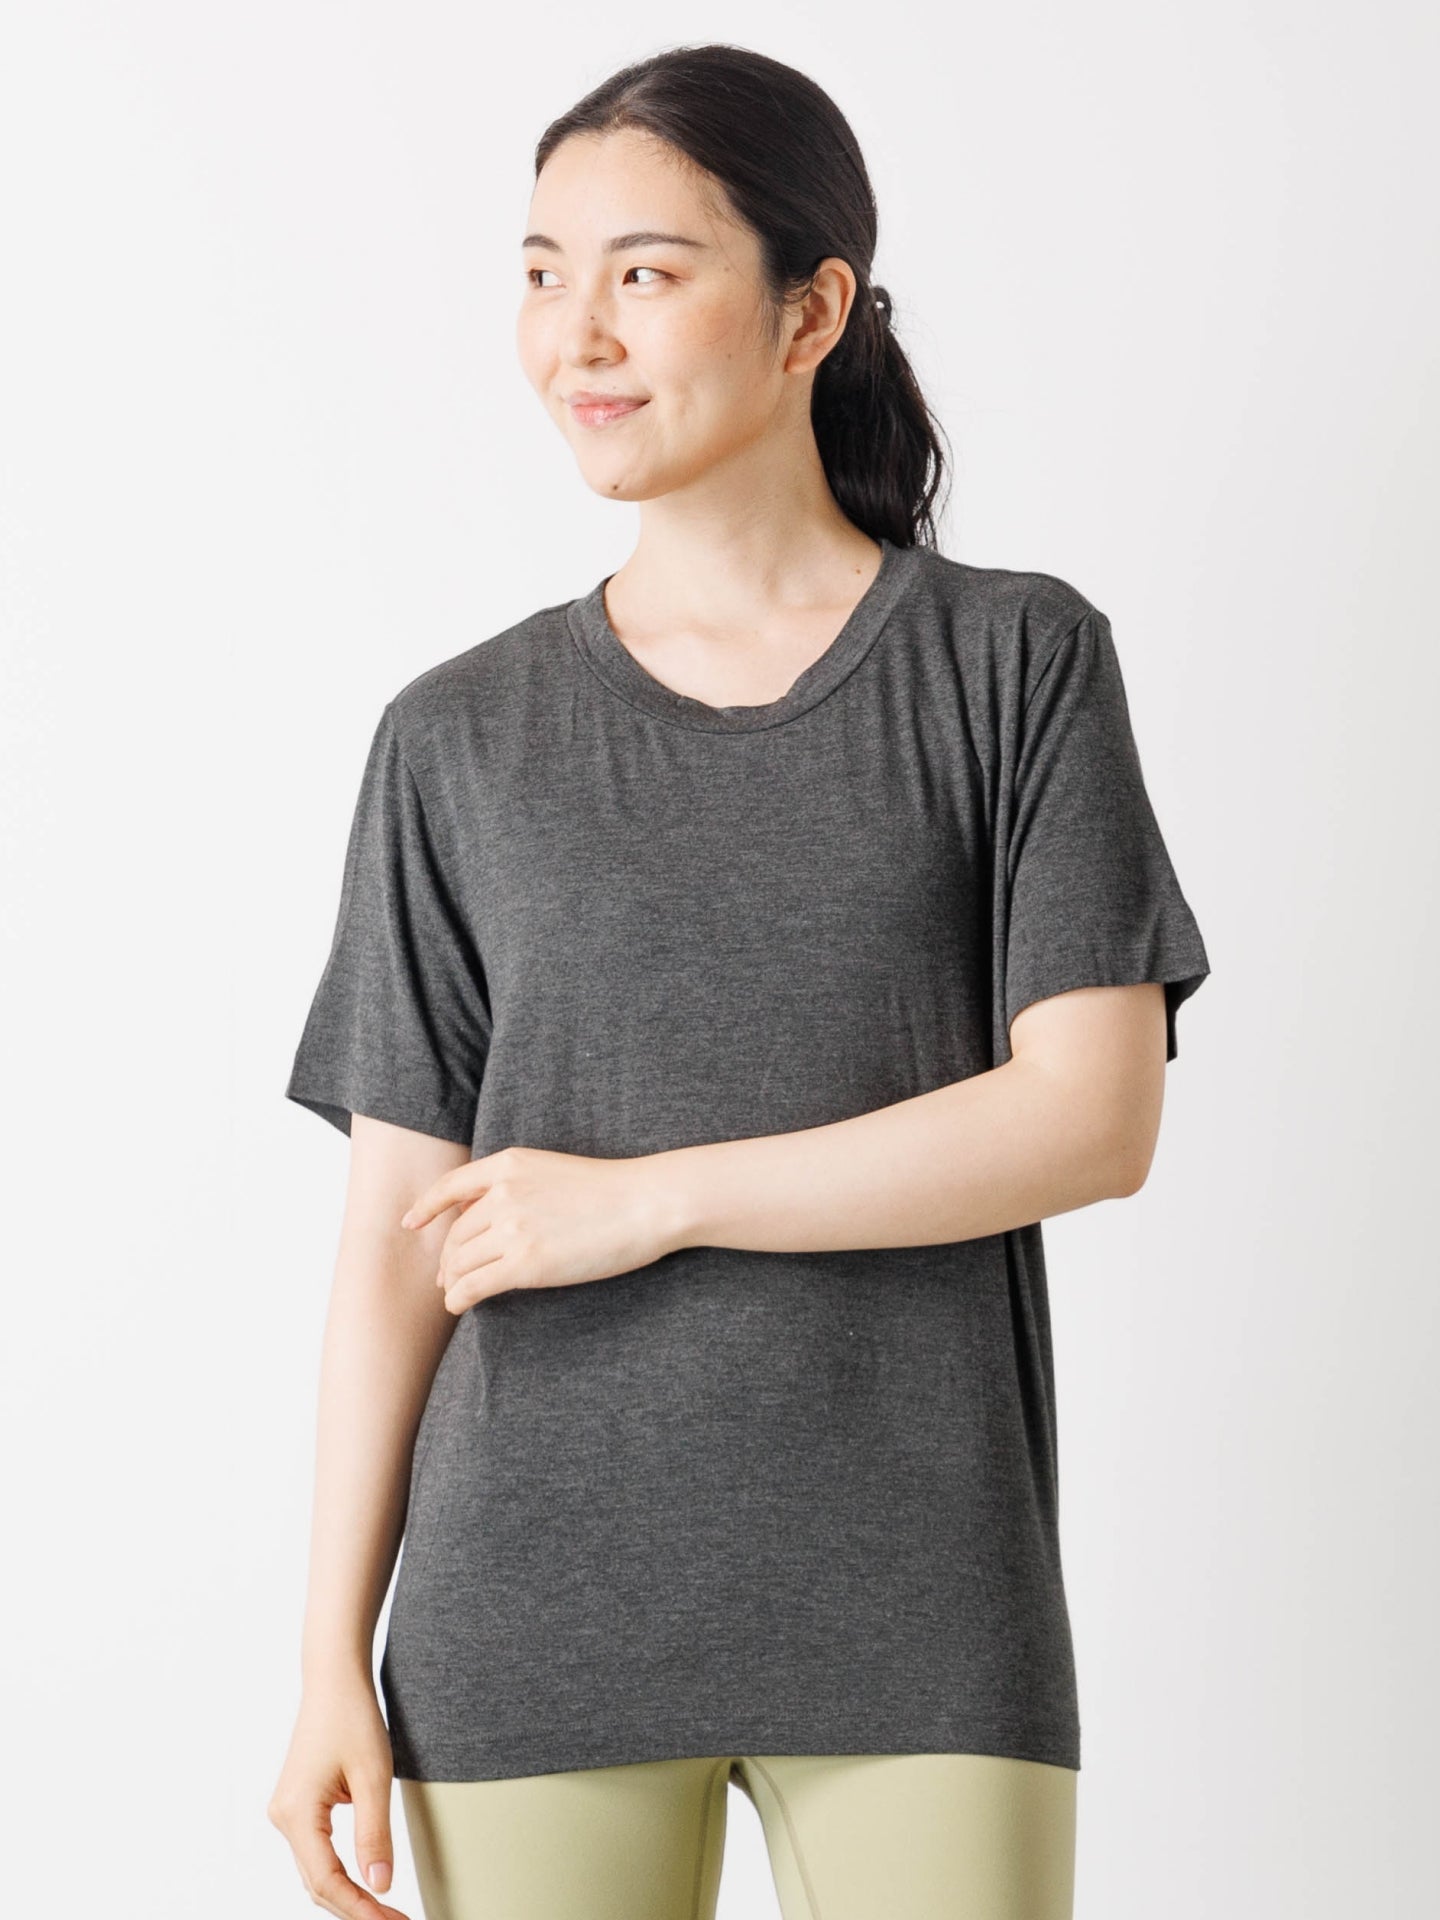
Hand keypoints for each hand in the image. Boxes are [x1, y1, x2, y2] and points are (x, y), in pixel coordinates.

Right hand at [267, 1676, 409, 1919]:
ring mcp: (287, 1812)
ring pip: (317, 1871)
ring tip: (387, 1912)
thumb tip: (381, 1887)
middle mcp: (283, 1818)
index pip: (327, 1882)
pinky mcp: (298, 1805)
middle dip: (356, 1909)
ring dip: (349, 1894)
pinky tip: (367, 1882)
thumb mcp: (374, 1776)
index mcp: (297, 1814)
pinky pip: (317, 1852)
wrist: (334, 1678)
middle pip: (318, 1883)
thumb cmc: (353, 1717)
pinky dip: (341, 1872)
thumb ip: (375, 1834)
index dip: (360, 1910)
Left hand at [400, 1144, 681, 1310]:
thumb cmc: (611, 1191)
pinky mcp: (526, 1264)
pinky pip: (474, 1285)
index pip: (451, 1186)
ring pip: (461, 1261)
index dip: (426, 1207)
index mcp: (509, 1164)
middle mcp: (503, 1193)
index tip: (412, 1223)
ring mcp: (513, 1228)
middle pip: (456, 1233)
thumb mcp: (553, 1170)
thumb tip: (483, 1216)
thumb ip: (516, 1186)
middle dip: (447, 1258)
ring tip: (455, 1293)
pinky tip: (460, 1305)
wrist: (646, 1203)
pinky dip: (459, 1298)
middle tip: (447, 1276)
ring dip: (453, 1281)